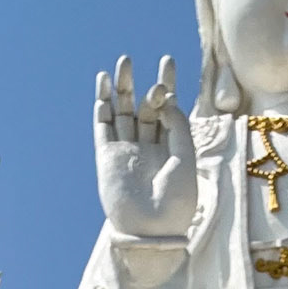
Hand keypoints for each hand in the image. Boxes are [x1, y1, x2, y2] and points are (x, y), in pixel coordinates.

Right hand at [94, 54, 196, 238]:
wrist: (153, 229)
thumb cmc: (176, 199)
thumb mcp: (185, 156)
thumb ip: (177, 124)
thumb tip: (166, 99)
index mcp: (170, 148)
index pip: (167, 109)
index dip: (167, 85)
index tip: (167, 61)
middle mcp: (147, 147)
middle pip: (143, 107)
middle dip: (140, 83)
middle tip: (135, 59)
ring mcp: (126, 152)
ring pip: (121, 113)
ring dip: (120, 88)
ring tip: (121, 63)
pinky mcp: (107, 158)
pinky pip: (103, 128)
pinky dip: (102, 107)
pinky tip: (103, 87)